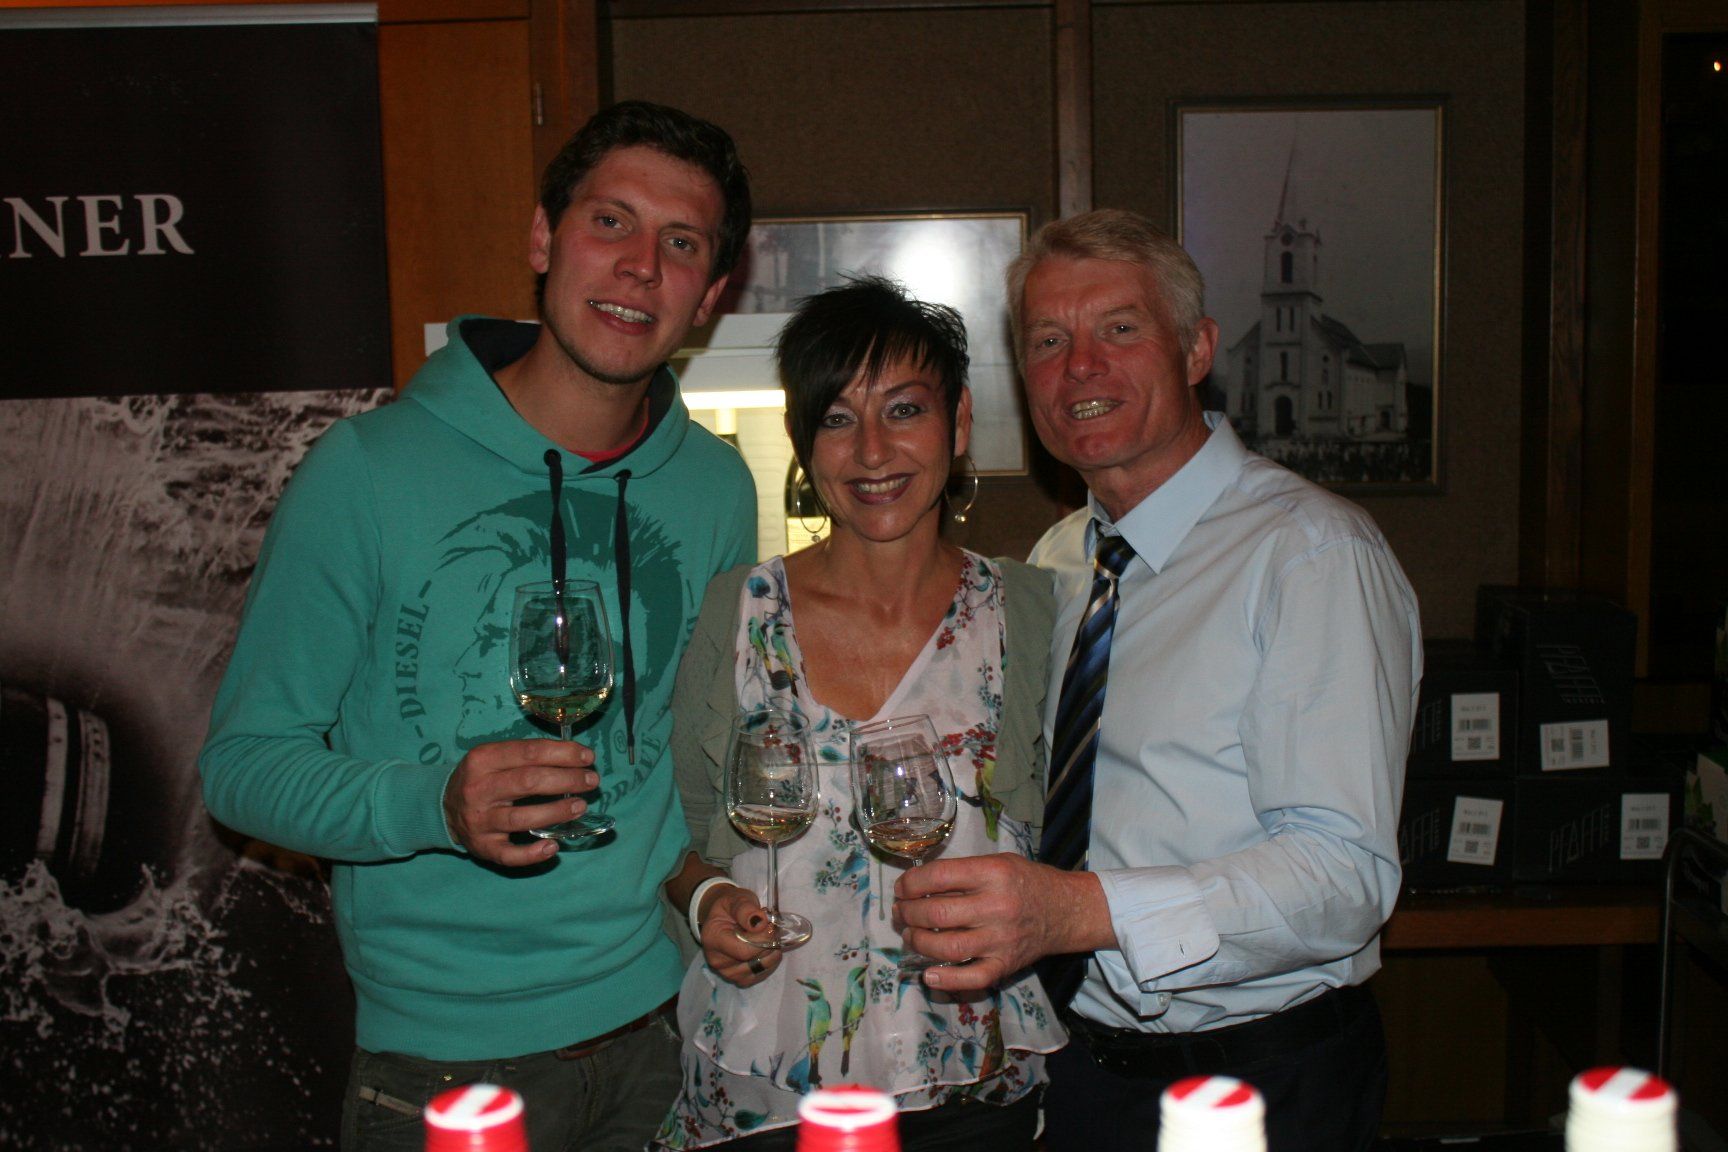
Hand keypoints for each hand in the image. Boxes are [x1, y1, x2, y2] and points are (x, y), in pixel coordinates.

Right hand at [442, 739, 598, 865]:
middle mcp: (479, 789)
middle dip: (566, 780)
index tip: (587, 757)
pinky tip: (553, 847)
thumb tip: (574, 757)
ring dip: (556, 812)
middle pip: (528, 782)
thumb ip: (527, 755)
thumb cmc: (482, 778)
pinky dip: (532, 854)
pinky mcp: (482, 847)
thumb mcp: (495, 757)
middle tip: (591, 781)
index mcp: (483, 759)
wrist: (443, 807)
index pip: (529, 752)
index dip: (563, 754)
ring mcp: (479, 821)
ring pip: (522, 818)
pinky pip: (509, 855)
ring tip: (581, 806)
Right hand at [699, 884, 781, 986]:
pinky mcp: (739, 979)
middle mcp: (717, 960)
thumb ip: (746, 909)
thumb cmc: (730, 907)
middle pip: (752, 960)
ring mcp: (727, 973)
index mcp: (713, 939)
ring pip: (760, 969)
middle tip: (771, 928)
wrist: (724, 917)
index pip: (743, 950)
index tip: (770, 924)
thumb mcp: (736, 899)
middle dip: (769, 943)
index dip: (763, 938)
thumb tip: (760, 922)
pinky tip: (767, 948)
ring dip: (771, 952)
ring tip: (768, 937)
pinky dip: (770, 962)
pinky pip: (761, 975)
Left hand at [893, 852, 1111, 991]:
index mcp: (993, 873)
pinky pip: (972, 979)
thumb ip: (962, 872)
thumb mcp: (997, 862)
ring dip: (918, 942)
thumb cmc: (1026, 881)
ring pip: (947, 948)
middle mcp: (996, 906)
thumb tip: (917, 886)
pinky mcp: (1005, 965)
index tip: (902, 888)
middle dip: (908, 913)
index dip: (911, 883)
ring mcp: (1001, 940)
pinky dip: (946, 980)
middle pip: (937, 914)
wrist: (1065, 910)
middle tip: (901, 911)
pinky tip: (929, 974)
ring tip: (910, 934)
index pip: (939, 877)